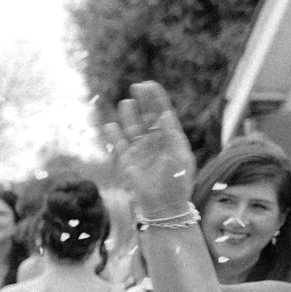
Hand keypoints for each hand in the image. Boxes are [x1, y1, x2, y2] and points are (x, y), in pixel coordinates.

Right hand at [105, 81, 195, 218]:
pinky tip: (110, 125)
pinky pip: (118, 143)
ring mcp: (139, 150)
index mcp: (170, 137)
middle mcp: (154, 140)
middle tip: (136, 87)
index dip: (156, 98)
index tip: (149, 85)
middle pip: (146, 115)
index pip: (162, 112)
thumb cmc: (177, 182)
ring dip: (128, 115)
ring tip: (126, 103)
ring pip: (131, 127)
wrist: (164, 206)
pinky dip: (113, 134)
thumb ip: (172, 136)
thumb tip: (165, 115)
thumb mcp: (180, 158)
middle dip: (142, 101)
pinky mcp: (126, 160)